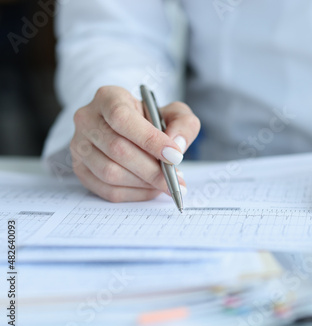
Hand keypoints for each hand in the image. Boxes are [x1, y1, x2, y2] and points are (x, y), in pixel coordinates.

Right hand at [70, 86, 200, 201]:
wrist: (131, 129)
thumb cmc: (152, 120)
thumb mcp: (174, 113)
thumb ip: (183, 123)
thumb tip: (177, 144)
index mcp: (108, 97)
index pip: (123, 118)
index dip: (149, 140)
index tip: (175, 156)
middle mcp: (87, 119)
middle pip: (117, 149)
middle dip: (151, 169)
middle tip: (176, 180)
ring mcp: (79, 146)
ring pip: (110, 173)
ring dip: (143, 183)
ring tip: (166, 184)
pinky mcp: (80, 169)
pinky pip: (107, 190)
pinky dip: (135, 194)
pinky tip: (152, 189)